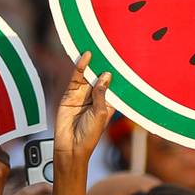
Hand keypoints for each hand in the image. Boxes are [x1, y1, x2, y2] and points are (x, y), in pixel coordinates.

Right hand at [54, 52, 113, 180]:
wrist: (71, 147)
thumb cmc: (90, 135)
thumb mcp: (100, 113)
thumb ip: (101, 93)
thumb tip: (105, 75)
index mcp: (108, 104)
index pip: (114, 85)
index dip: (117, 74)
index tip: (124, 58)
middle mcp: (96, 98)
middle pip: (100, 77)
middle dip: (104, 64)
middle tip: (110, 47)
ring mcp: (83, 95)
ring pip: (88, 75)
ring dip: (93, 63)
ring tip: (98, 48)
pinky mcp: (70, 95)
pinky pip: (76, 78)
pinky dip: (80, 67)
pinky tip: (86, 56)